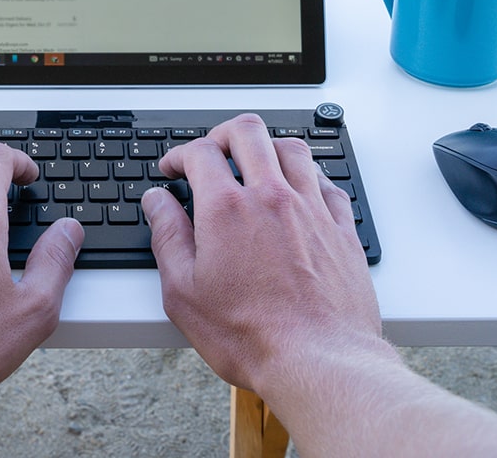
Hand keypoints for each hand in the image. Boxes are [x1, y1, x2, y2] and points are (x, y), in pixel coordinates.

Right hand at [141, 113, 384, 394]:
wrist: (319, 363)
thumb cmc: (251, 336)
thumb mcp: (184, 292)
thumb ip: (167, 236)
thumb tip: (156, 202)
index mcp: (228, 209)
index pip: (200, 153)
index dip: (179, 154)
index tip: (174, 169)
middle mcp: (271, 197)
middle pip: (248, 132)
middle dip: (222, 134)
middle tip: (212, 152)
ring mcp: (311, 209)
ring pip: (291, 148)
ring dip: (267, 147)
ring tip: (255, 163)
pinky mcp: (340, 229)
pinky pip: (326, 182)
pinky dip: (308, 175)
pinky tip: (299, 190)